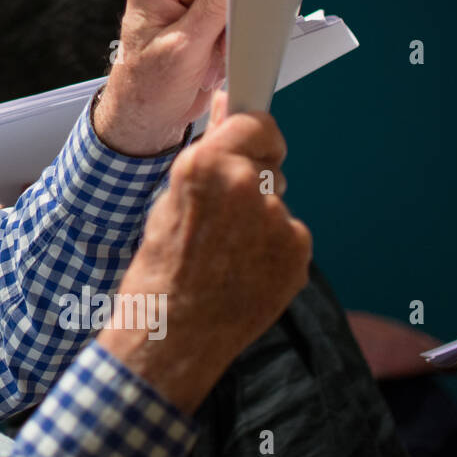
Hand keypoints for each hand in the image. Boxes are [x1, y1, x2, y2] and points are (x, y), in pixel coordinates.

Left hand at [94, 0, 231, 154]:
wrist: (146, 116)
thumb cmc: (151, 83)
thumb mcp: (184, 46)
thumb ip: (214, 3)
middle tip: (226, 19)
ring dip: (234, 22)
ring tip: (212, 54)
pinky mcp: (206, 13)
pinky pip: (237, 11)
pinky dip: (235, 34)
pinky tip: (215, 56)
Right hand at [97, 97, 310, 414]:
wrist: (172, 335)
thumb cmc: (159, 274)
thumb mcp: (168, 203)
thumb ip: (206, 162)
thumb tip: (228, 125)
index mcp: (204, 166)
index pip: (254, 122)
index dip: (251, 134)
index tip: (250, 140)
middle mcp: (245, 186)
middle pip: (269, 162)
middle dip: (252, 179)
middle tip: (224, 214)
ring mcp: (277, 220)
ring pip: (277, 202)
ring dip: (261, 218)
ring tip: (227, 251)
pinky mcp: (297, 251)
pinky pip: (289, 235)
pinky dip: (273, 249)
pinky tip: (244, 269)